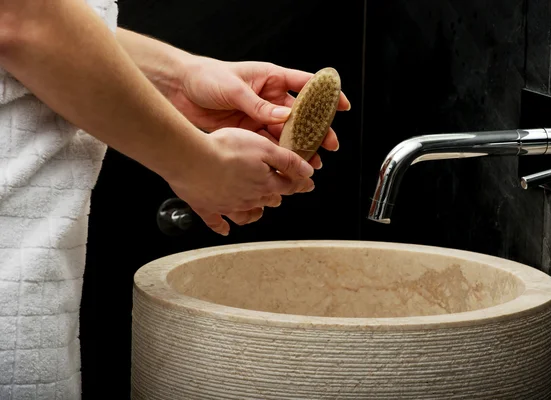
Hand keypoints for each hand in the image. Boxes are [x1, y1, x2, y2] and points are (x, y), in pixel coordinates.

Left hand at [165, 57, 350, 168]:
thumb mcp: (235, 89)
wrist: (178, 90)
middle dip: (316, 130)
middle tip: (329, 144)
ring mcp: (259, 115)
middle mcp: (268, 98)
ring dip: (300, 146)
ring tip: (314, 160)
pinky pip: (268, 143)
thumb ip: (259, 106)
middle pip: (299, 115)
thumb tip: (285, 117)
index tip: (341, 106)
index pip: (304, 85)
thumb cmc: (205, 77)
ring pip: (286, 133)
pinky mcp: (247, 130)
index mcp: (269, 78)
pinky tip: (291, 162)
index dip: (325, 95)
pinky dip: (280, 154)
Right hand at [165, 127, 314, 235]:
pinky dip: (222, 227)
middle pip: (269, 199)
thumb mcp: (265, 147)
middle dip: (277, 195)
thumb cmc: (226, 149)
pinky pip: (217, 222)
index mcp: (265, 183)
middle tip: (281, 192)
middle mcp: (249, 198)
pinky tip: (225, 230)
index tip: (308, 185)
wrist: (192, 159)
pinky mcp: (207, 208)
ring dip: (255, 212)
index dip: (300, 184)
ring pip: (247, 213)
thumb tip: (308, 172)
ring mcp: (228, 205)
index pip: (288, 185)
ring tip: (259, 210)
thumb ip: (288, 161)